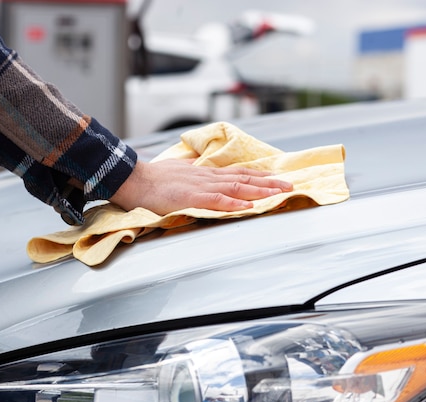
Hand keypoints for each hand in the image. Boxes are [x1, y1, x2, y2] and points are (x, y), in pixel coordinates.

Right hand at [109, 159, 292, 214]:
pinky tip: (247, 207)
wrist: (136, 180)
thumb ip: (196, 172)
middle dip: (269, 183)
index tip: (278, 178)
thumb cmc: (156, 177)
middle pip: (245, 179)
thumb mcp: (181, 170)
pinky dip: (234, 204)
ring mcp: (202, 187)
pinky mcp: (192, 198)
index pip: (240, 173)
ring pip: (237, 188)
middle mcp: (209, 178)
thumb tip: (204, 170)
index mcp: (207, 174)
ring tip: (278, 193)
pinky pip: (217, 201)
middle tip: (290, 185)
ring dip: (259, 191)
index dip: (260, 176)